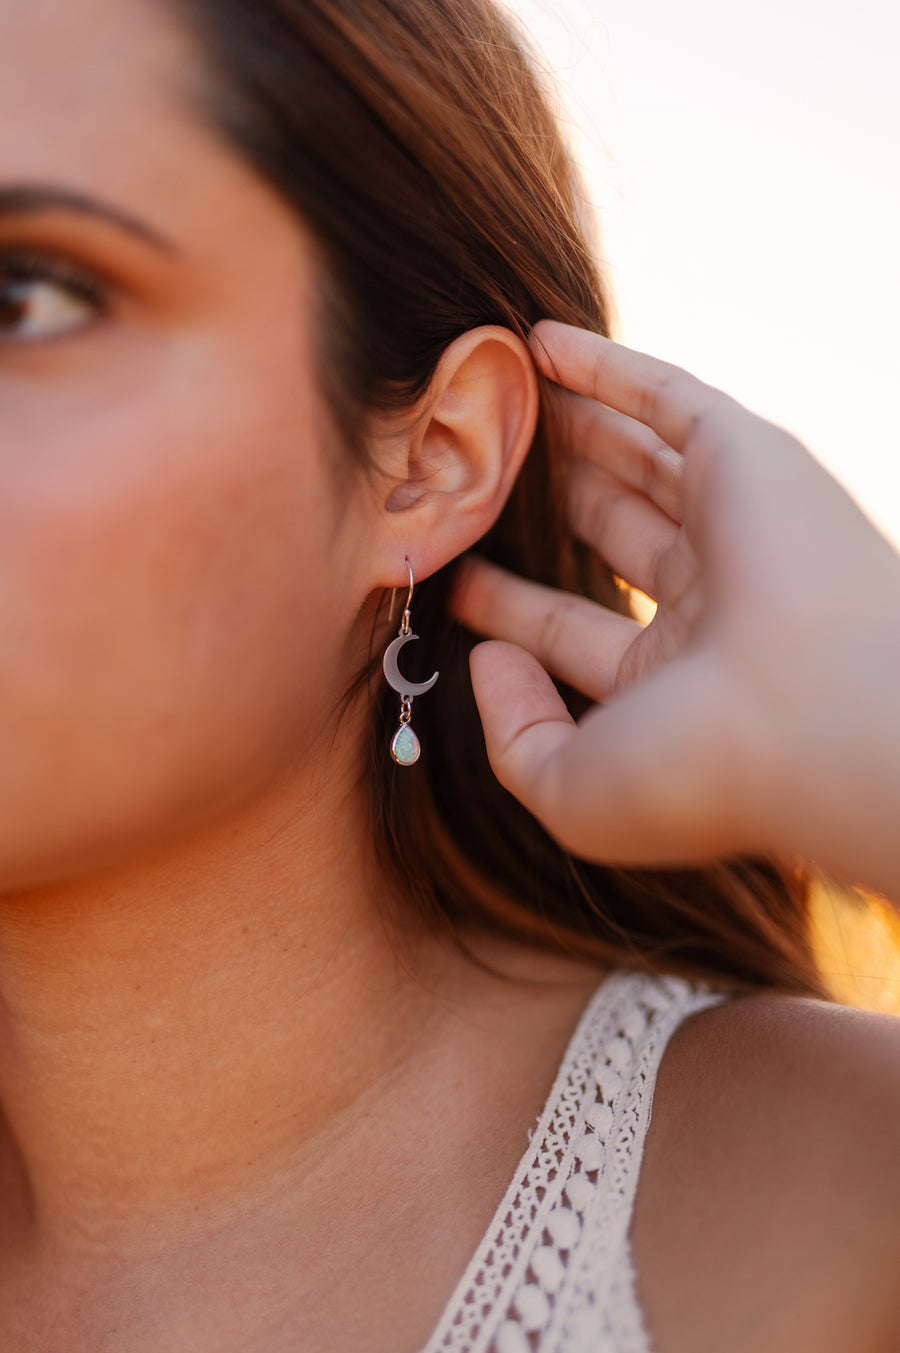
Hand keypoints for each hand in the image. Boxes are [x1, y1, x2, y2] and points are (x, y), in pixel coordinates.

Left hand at [451, 321, 899, 899]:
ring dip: (569, 429)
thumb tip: (487, 659)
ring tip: (498, 401)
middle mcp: (707, 600)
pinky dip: (604, 366)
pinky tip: (539, 343)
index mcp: (673, 681)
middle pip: (605, 533)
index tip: (451, 574)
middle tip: (474, 473)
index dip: (510, 605)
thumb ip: (514, 734)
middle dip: (544, 505)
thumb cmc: (697, 773)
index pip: (573, 630)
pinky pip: (666, 395)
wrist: (821, 720)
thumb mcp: (572, 793)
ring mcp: (730, 524)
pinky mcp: (748, 456)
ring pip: (633, 459)